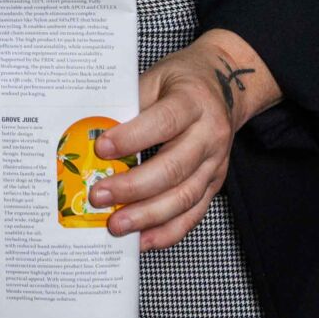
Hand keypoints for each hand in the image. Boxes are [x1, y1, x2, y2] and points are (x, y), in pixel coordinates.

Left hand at [88, 28, 276, 251]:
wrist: (226, 84)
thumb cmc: (182, 81)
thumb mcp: (155, 77)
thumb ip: (129, 104)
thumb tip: (91, 133)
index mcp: (192, 102)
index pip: (163, 122)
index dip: (131, 138)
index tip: (100, 149)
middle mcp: (209, 135)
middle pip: (173, 168)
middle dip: (133, 187)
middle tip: (99, 196)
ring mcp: (215, 163)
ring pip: (184, 197)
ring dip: (147, 216)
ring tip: (116, 225)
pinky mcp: (214, 183)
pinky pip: (193, 214)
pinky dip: (168, 231)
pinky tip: (143, 240)